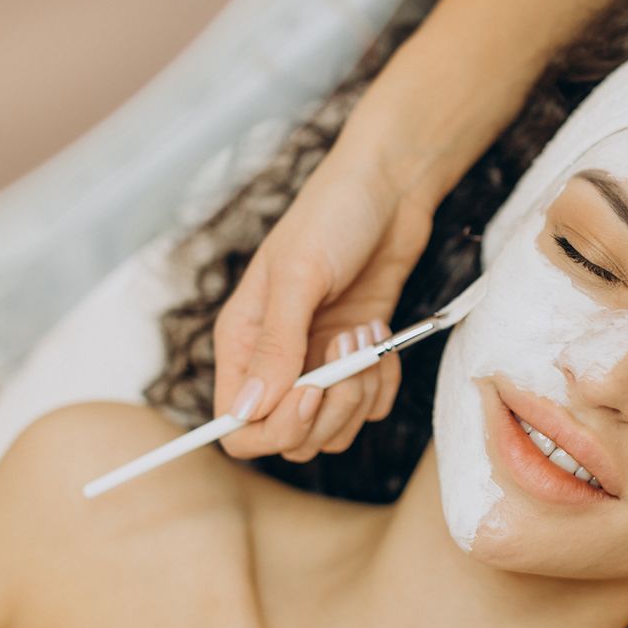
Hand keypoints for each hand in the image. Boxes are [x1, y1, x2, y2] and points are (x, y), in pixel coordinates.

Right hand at [213, 136, 437, 462]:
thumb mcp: (299, 274)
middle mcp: (276, 362)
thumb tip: (249, 410)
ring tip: (367, 335)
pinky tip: (381, 336)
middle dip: (327, 410)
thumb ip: (276, 345)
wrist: (390, 188)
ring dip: (359, 394)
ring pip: (333, 430)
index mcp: (243, 343)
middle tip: (349, 352)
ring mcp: (318, 364)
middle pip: (289, 438)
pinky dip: (383, 383)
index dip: (273, 429)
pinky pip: (368, 408)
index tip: (311, 393)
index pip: (237, 425)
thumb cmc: (334, 215)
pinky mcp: (357, 361)